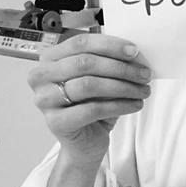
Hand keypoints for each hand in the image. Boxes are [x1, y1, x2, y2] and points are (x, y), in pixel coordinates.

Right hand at [28, 34, 150, 167]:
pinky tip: (135, 104)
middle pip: (85, 63)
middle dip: (121, 67)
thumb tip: (134, 54)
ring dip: (123, 86)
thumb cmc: (91, 106)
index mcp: (49, 58)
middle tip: (145, 74)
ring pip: (89, 85)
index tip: (135, 51)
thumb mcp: (100, 79)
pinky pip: (93, 109)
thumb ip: (109, 63)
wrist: (84, 143)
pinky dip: (120, 105)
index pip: (80, 43)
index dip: (110, 45)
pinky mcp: (56, 122)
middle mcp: (41, 76)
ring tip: (143, 90)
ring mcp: (45, 100)